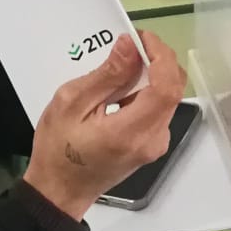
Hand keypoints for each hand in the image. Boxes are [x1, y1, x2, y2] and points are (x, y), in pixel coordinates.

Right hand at [21, 32, 186, 219]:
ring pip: (167, 97)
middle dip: (156, 60)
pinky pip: (158, 108)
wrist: (59, 191)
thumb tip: (130, 47)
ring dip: (150, 75)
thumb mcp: (71, 104)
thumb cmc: (58, 151)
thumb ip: (106, 75)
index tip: (141, 38)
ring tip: (119, 67)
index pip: (166, 87)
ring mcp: (156, 144)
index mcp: (132, 132)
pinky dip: (146, 91)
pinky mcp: (152, 144)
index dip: (160, 55)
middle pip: (172, 89)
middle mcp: (153, 139)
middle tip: (129, 47)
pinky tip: (120, 91)